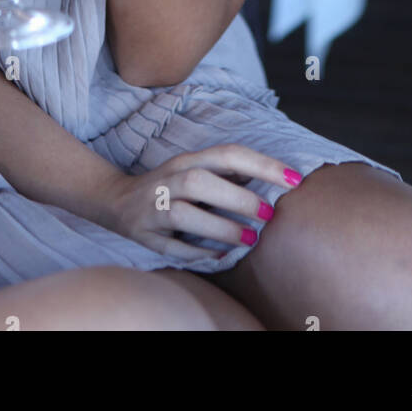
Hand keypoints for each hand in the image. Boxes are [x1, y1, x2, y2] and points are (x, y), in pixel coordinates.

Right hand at [100, 143, 300, 260]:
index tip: (294, 178)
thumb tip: (270, 175)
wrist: (117, 200)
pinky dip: (196, 251)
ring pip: (183, 214)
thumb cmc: (171, 185)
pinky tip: (221, 255)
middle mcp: (169, 179)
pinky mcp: (146, 235)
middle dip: (237, 197)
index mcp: (188, 161)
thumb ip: (228, 173)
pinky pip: (172, 246)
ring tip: (249, 238)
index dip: (261, 165)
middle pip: (200, 182)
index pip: (227, 154)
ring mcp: (154, 207)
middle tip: (268, 213)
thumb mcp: (197, 170)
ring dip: (219, 226)